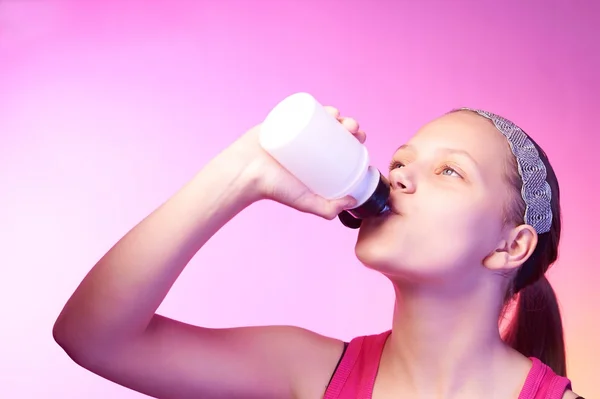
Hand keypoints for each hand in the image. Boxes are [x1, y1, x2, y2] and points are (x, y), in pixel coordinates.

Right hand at [228, 106, 366, 219]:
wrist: (245, 173)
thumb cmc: (274, 188)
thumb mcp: (305, 201)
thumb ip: (326, 209)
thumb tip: (352, 201)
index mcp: (318, 162)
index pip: (343, 148)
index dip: (356, 140)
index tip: (361, 139)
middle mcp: (310, 146)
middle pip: (336, 131)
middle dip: (349, 125)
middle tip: (351, 128)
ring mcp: (298, 132)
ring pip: (322, 120)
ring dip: (338, 114)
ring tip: (341, 118)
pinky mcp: (284, 122)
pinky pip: (302, 110)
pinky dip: (317, 106)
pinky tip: (328, 107)